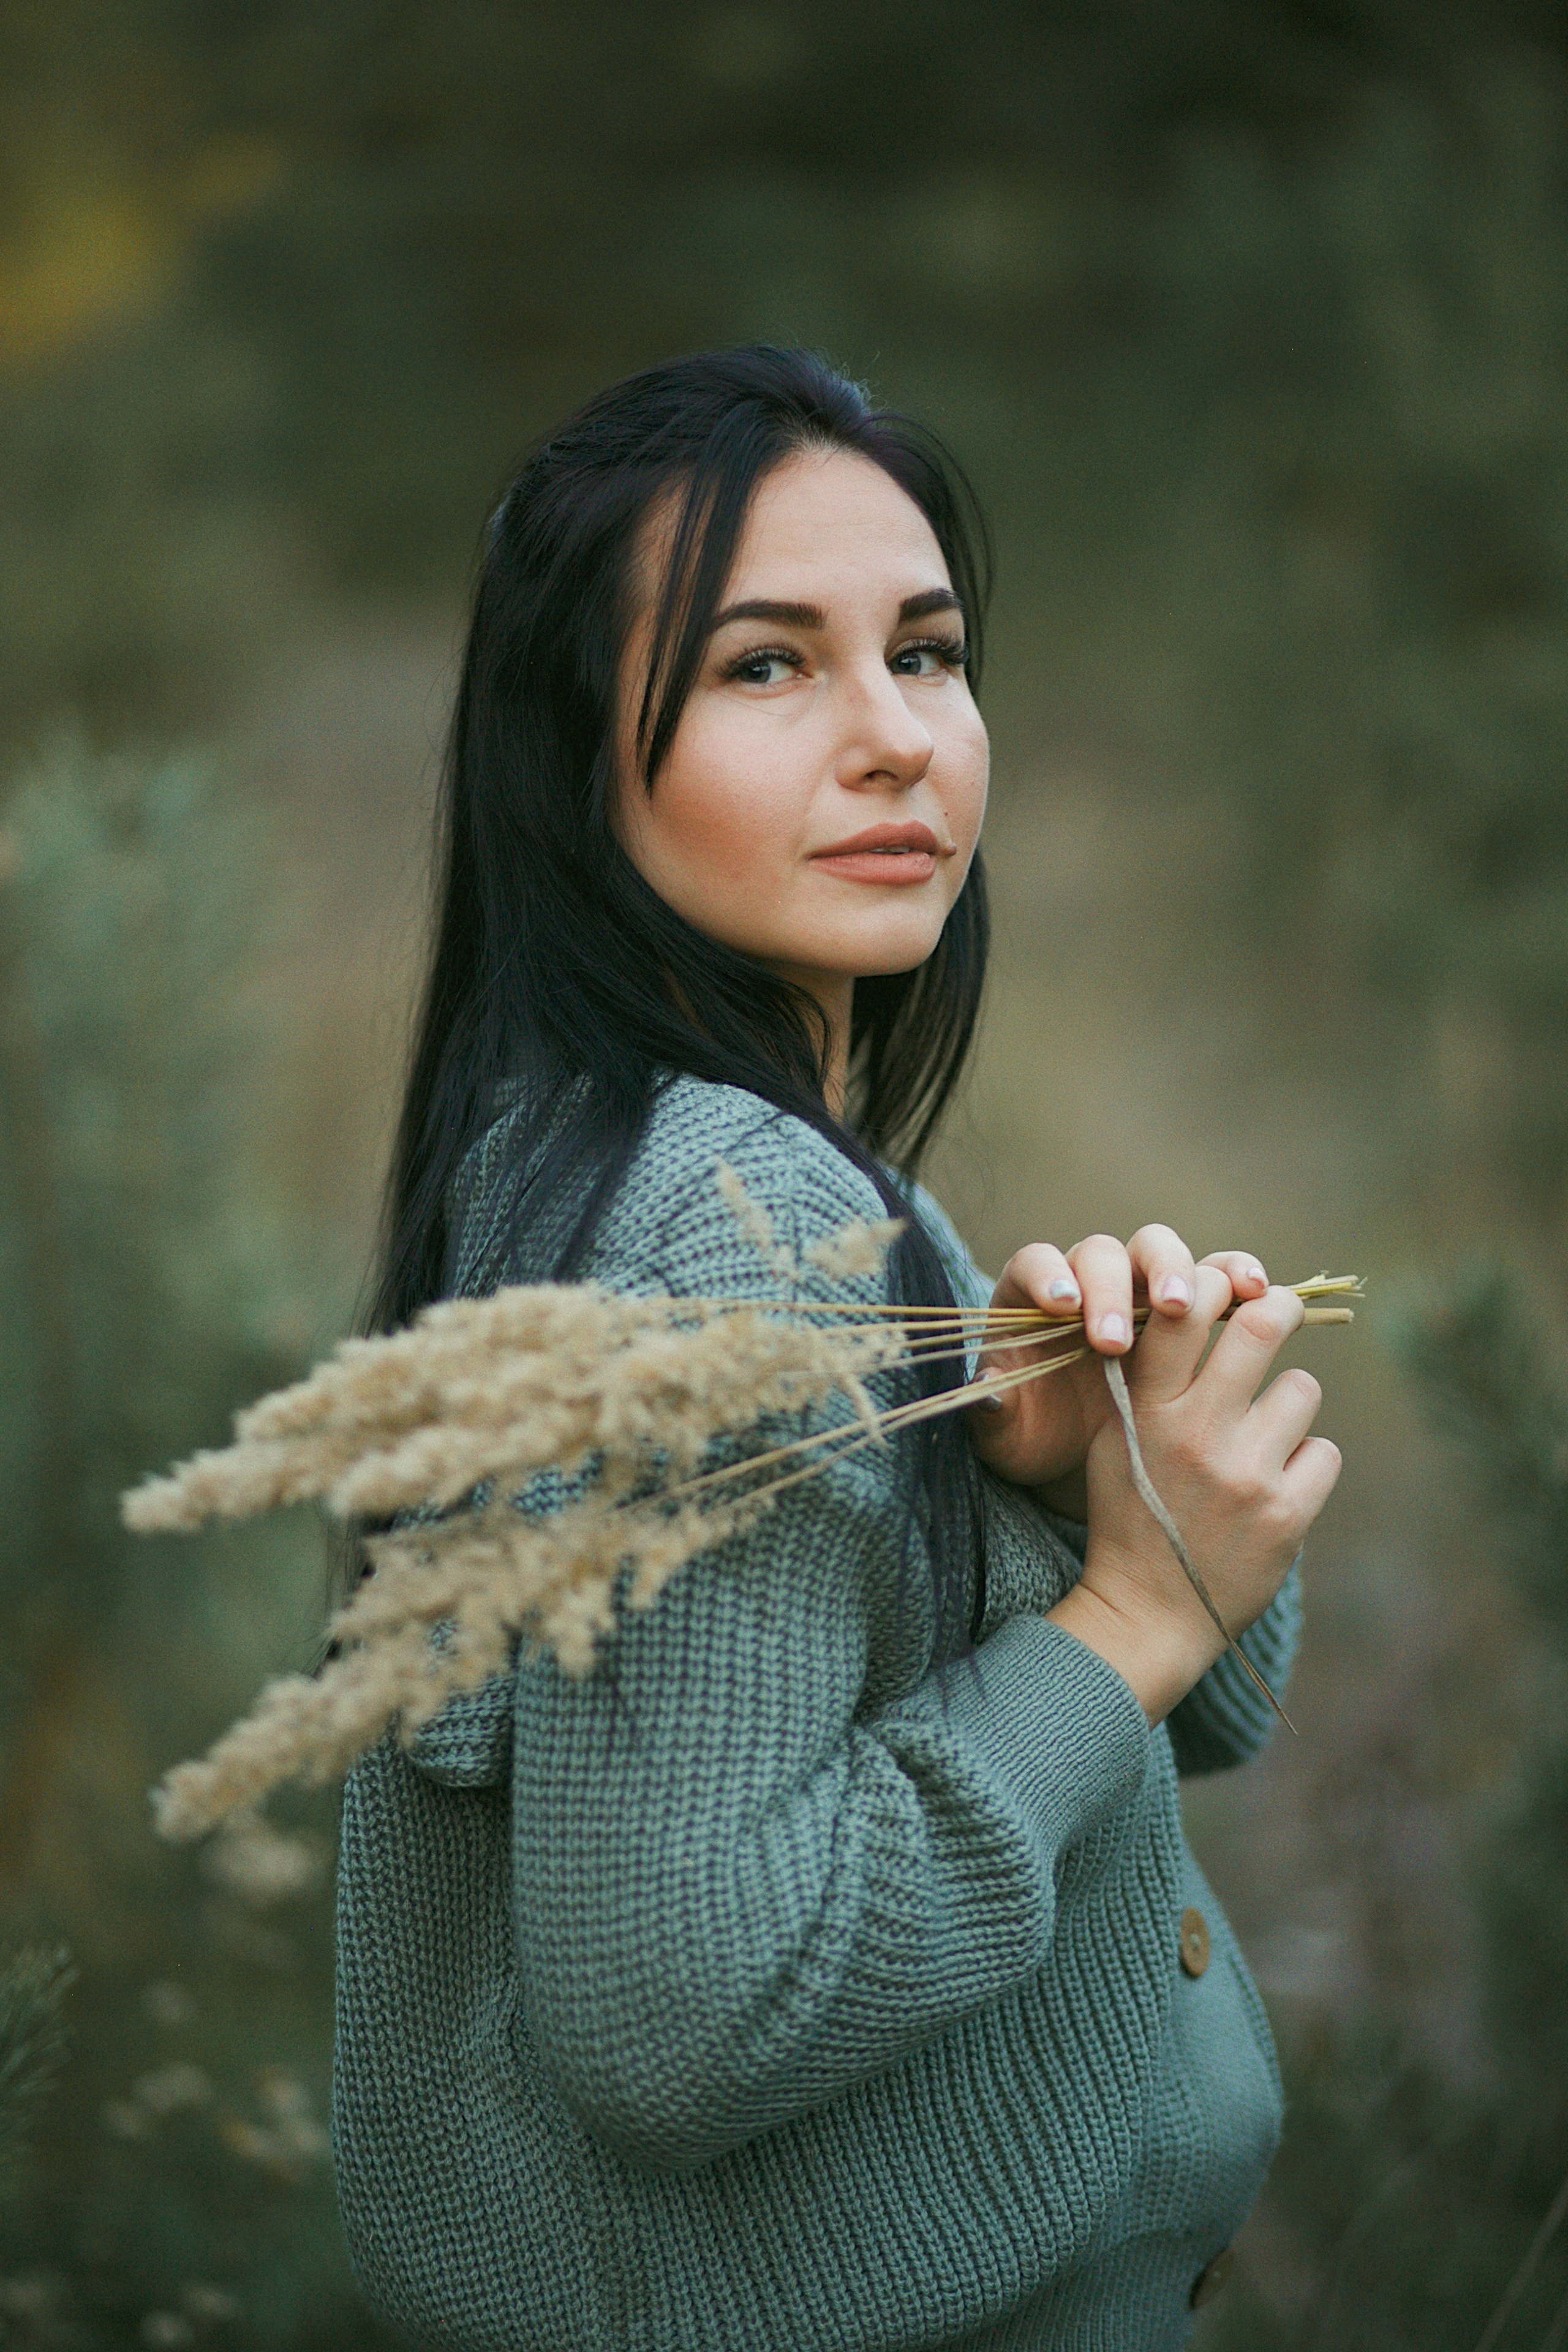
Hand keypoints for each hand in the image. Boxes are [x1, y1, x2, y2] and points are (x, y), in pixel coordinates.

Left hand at [965, 1225, 1270, 1508]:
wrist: (1084, 1452)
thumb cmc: (1037, 1434)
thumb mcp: (1006, 1437)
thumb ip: (991, 1414)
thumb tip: (987, 1392)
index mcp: (1032, 1299)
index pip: (1036, 1264)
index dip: (1048, 1276)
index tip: (1061, 1304)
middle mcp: (1087, 1280)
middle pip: (1103, 1254)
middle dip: (1111, 1289)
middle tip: (1118, 1337)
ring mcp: (1140, 1288)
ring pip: (1159, 1252)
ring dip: (1177, 1272)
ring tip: (1187, 1309)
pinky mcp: (1187, 1306)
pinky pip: (1214, 1276)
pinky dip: (1234, 1276)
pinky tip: (1255, 1294)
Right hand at [1047, 1268, 1340, 1724]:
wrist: (1147, 1612)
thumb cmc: (1130, 1512)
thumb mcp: (1116, 1439)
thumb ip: (1144, 1377)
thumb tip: (1187, 1304)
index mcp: (1146, 1410)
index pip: (1185, 1311)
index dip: (1215, 1284)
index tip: (1229, 1292)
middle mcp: (1196, 1434)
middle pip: (1261, 1326)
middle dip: (1279, 1308)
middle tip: (1280, 1310)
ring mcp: (1246, 1475)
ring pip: (1302, 1390)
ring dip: (1289, 1404)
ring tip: (1264, 1435)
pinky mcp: (1287, 1516)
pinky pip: (1323, 1452)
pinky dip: (1306, 1464)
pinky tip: (1276, 1485)